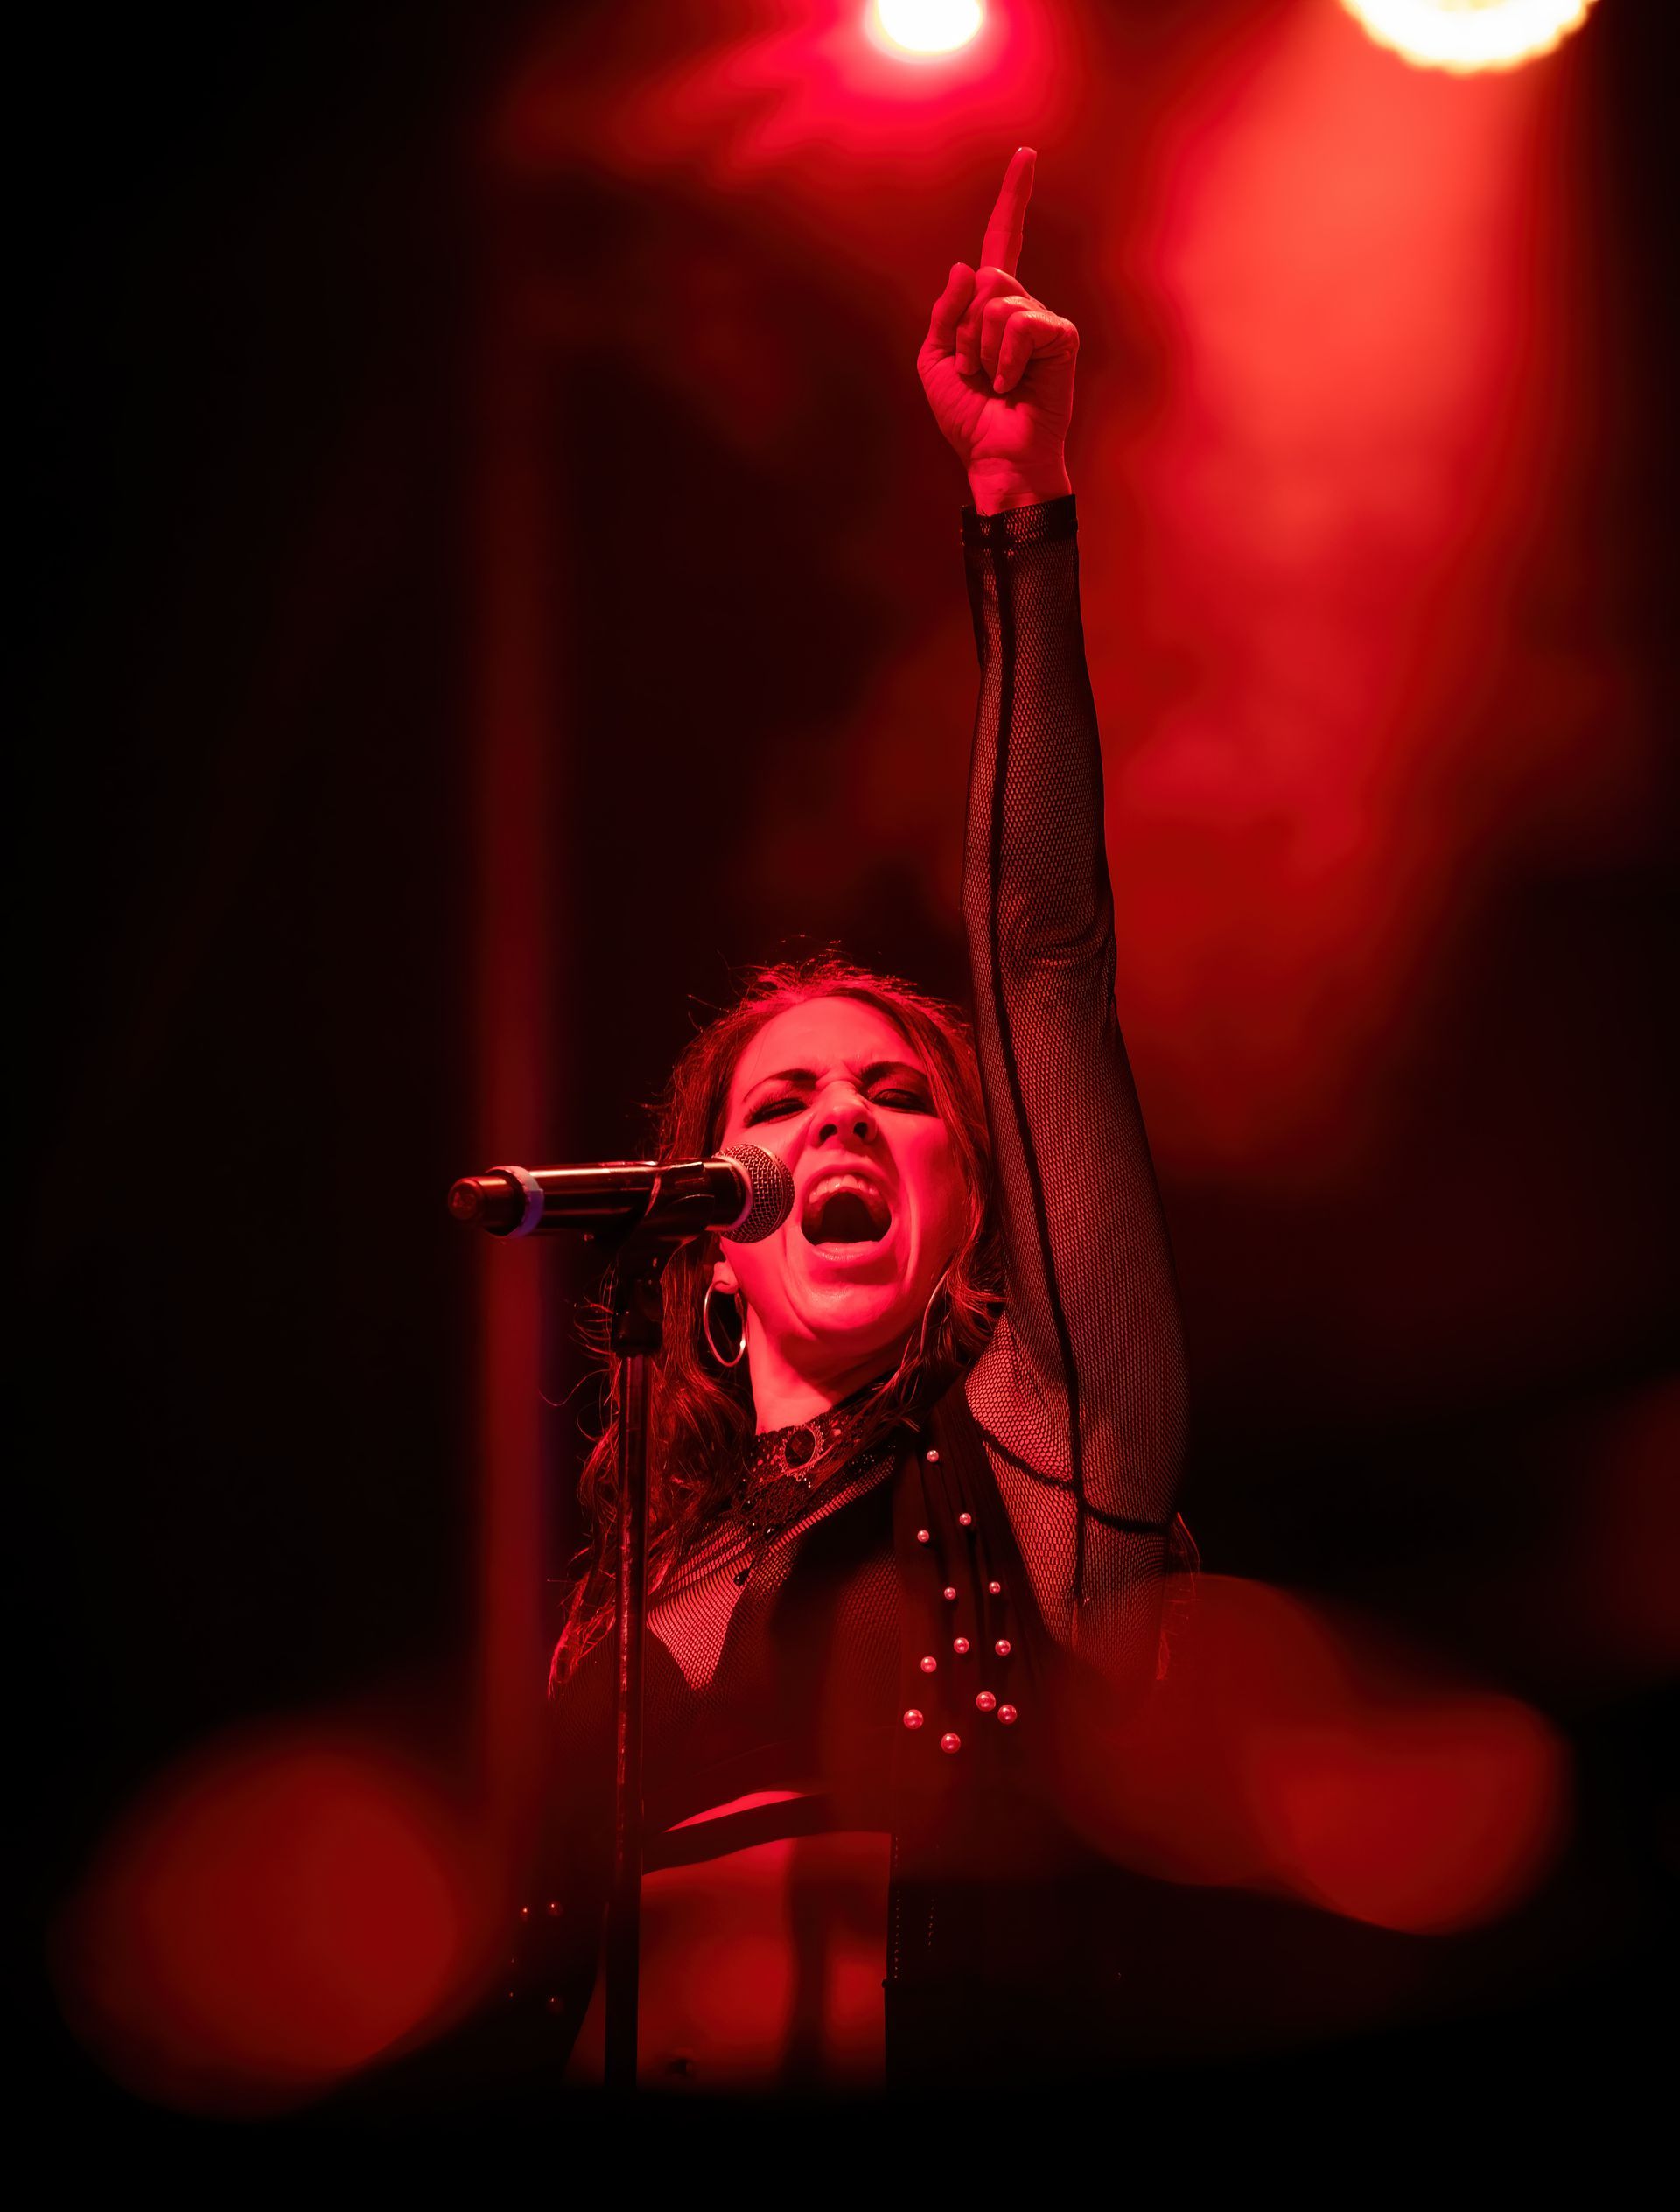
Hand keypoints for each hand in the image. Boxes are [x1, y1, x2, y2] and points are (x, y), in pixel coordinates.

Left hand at [917, 148, 1076, 513]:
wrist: (995, 457)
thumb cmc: (968, 418)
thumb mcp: (934, 361)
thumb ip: (944, 313)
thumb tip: (967, 266)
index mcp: (992, 308)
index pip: (1001, 242)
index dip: (1013, 200)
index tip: (1026, 155)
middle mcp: (1022, 307)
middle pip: (985, 279)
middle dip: (964, 328)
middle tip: (973, 371)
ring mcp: (1044, 322)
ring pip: (996, 302)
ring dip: (979, 347)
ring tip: (993, 381)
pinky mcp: (1060, 339)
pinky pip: (1018, 324)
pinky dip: (1003, 358)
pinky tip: (1011, 384)